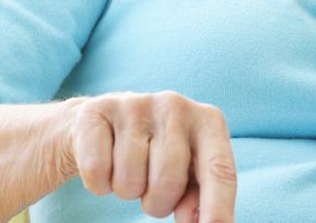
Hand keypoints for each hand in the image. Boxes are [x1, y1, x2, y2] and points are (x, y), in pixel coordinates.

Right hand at [60, 91, 236, 221]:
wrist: (103, 125)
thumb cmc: (157, 154)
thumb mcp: (187, 170)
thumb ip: (199, 196)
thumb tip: (199, 221)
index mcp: (208, 121)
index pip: (219, 169)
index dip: (218, 206)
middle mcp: (175, 105)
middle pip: (169, 180)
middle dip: (158, 203)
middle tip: (151, 191)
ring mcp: (134, 104)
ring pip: (130, 180)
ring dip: (127, 191)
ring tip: (130, 170)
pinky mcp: (96, 111)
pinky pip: (97, 171)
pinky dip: (99, 182)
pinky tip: (106, 162)